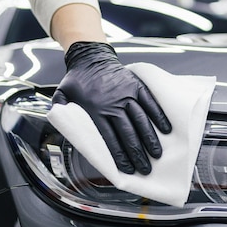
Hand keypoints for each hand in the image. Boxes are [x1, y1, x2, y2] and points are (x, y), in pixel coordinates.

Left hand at [52, 41, 171, 174]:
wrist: (90, 57)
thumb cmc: (76, 81)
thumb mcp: (61, 96)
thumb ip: (61, 115)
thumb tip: (61, 130)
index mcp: (95, 111)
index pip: (110, 139)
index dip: (120, 156)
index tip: (128, 169)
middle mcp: (113, 104)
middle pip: (128, 134)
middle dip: (138, 154)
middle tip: (146, 169)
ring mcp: (127, 95)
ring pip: (141, 120)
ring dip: (150, 139)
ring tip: (157, 154)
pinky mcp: (137, 86)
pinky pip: (150, 103)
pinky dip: (159, 116)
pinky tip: (166, 130)